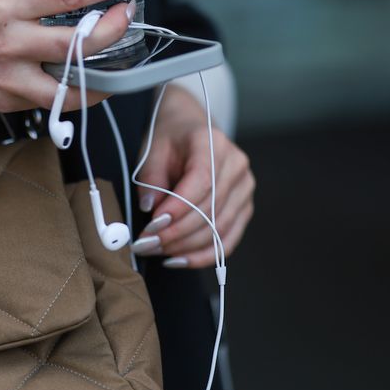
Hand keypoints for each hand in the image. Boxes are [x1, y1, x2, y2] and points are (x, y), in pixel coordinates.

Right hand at [0, 0, 139, 112]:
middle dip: (114, 29)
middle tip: (125, 14)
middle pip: (79, 44)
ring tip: (116, 55)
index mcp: (2, 6)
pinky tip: (86, 76)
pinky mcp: (8, 101)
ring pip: (73, 86)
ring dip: (104, 73)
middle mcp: (8, 44)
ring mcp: (9, 79)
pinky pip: (52, 101)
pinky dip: (75, 90)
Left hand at [131, 85, 254, 268]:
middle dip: (175, 233)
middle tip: (145, 244)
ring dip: (185, 246)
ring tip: (156, 251)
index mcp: (213, 143)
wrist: (191, 129)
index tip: (152, 226)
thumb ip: (151, 178)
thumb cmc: (170, 139)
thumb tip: (151, 210)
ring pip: (219, 228)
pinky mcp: (244, 207)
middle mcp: (236, 165)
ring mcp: (244, 188)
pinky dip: (203, 255)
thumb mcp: (153, 150)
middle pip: (210, 209)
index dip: (177, 208)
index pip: (201, 181)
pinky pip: (228, 240)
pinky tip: (178, 260)